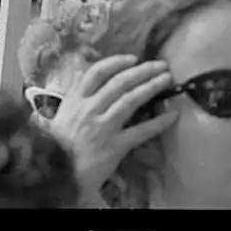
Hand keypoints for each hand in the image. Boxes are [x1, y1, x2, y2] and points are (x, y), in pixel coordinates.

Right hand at [49, 54, 179, 199]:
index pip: (96, 73)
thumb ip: (76, 100)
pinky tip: (172, 115)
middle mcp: (90, 108)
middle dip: (142, 71)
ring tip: (166, 79)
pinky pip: (141, 131)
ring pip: (131, 100)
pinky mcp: (116, 145)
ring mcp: (104, 126)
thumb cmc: (57, 144)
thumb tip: (93, 85)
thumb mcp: (62, 115)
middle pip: (119, 83)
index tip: (132, 59)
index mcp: (75, 99)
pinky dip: (159, 122)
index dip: (116, 62)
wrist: (58, 171)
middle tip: (160, 66)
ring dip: (151, 87)